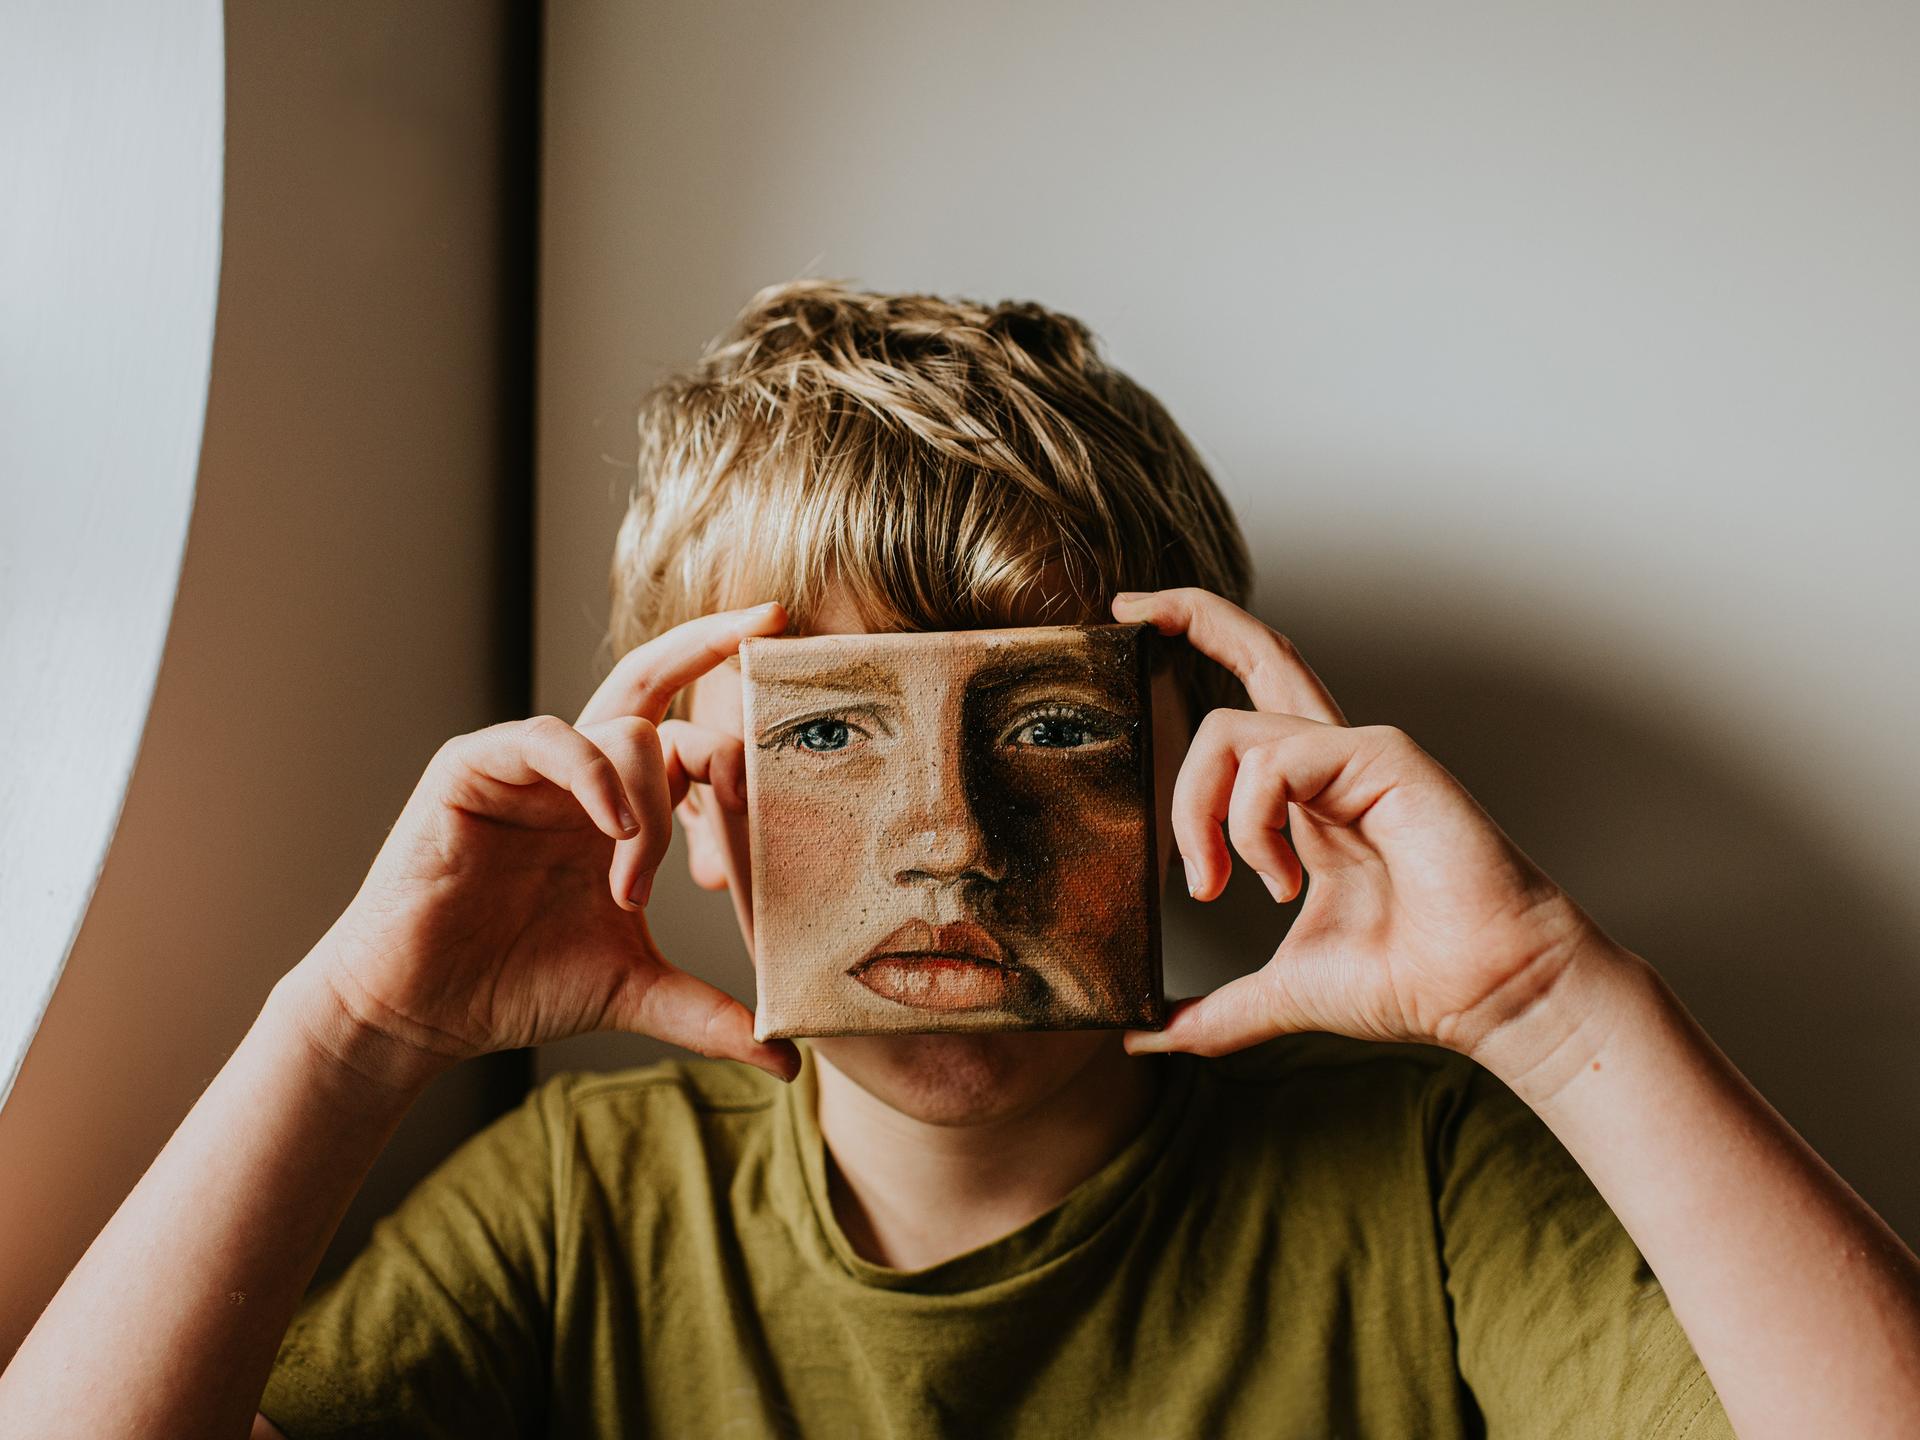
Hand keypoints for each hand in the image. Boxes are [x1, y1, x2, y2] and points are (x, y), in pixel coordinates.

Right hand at [296, 602, 801, 1091]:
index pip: (686, 733)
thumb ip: (711, 1013)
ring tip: (634, 885)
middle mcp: (579, 771)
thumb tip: (790, 1062)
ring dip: (650, 802)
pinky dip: (592, 776)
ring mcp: (527, 763)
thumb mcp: (635, 991)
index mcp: (619, 805)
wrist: (421, 1011)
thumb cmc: (517, 986)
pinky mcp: (473, 768)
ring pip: (621, 730)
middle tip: (770, 620)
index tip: (800, 706)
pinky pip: (549, 740)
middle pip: (652, 678)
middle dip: (713, 643)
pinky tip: (613, 830)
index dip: (738, 716)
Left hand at [1116, 587, 1616, 1066]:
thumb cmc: (1410, 981)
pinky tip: (1278, 879)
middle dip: (1188, 614)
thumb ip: (1216, 1011)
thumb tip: (1146, 1038)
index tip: (1135, 632)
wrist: (1490, 995)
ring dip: (1202, 816)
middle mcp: (1331, 762)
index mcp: (1310, 796)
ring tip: (1230, 883)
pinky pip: (1272, 764)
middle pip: (1258, 653)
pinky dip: (1252, 826)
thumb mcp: (1283, 992)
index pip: (1249, 703)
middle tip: (1122, 610)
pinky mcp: (1380, 757)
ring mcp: (1357, 754)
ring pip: (1230, 731)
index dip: (1200, 651)